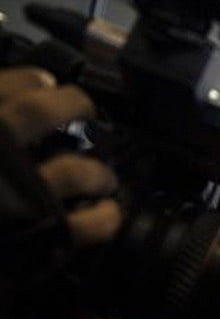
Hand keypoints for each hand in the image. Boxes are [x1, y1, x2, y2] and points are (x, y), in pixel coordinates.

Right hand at [0, 67, 120, 244]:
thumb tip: (6, 109)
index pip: (2, 88)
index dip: (28, 81)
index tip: (44, 82)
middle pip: (42, 112)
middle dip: (72, 105)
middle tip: (84, 109)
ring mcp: (22, 193)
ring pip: (77, 170)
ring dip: (97, 173)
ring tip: (104, 177)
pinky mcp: (40, 234)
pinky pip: (88, 225)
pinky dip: (104, 219)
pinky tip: (107, 215)